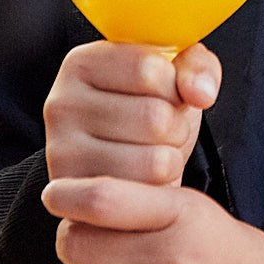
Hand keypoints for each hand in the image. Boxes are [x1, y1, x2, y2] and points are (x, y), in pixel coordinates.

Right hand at [43, 41, 220, 187]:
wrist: (122, 165)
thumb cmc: (147, 109)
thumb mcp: (175, 75)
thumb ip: (197, 68)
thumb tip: (201, 92)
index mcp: (82, 63)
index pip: (148, 68)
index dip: (174, 85)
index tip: (164, 91)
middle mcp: (62, 106)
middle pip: (154, 117)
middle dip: (175, 127)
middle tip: (160, 130)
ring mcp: (63, 155)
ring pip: (154, 162)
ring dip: (169, 161)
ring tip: (151, 153)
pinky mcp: (76, 200)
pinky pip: (143, 199)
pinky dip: (158, 191)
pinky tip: (141, 180)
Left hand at [44, 176, 263, 263]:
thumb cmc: (210, 244)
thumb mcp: (184, 205)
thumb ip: (131, 199)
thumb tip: (64, 201)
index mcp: (181, 214)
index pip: (104, 199)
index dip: (68, 195)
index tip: (55, 195)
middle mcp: (175, 260)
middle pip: (80, 246)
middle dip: (74, 240)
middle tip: (91, 240)